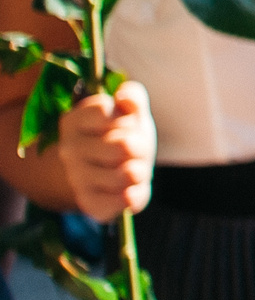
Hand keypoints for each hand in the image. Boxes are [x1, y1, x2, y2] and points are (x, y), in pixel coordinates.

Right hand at [59, 82, 152, 220]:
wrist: (114, 169)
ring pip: (127, 175)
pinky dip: (136, 195)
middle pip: (122, 146)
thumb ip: (132, 95)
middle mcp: (68, 150)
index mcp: (73, 121)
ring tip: (133, 168)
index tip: (122, 123)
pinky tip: (130, 189)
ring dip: (141, 170)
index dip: (126, 117)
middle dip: (140, 146)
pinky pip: (124, 201)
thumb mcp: (130, 110)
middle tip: (134, 149)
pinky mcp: (89, 203)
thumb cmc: (124, 134)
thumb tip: (122, 97)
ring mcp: (76, 178)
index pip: (106, 112)